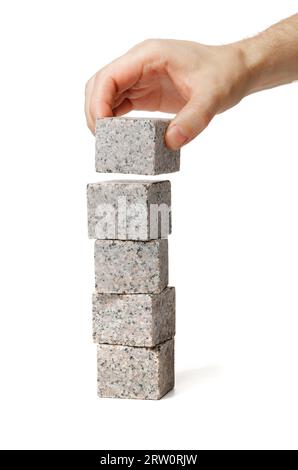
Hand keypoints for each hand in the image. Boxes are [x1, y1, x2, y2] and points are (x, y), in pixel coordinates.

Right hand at [85, 39, 250, 148]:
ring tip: (108, 142)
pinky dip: (114, 121)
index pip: (109, 76)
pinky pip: (120, 105)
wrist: (235, 71)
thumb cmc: (224, 74)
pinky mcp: (145, 93)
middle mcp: (139, 65)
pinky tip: (119, 137)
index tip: (103, 128)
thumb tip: (171, 142)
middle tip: (102, 139)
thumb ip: (193, 119)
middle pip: (100, 85)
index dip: (98, 102)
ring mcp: (140, 78)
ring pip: (106, 95)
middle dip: (95, 112)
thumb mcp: (213, 97)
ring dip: (102, 117)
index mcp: (148, 56)